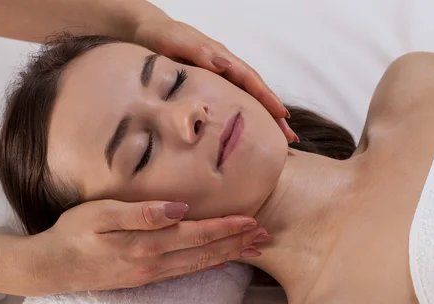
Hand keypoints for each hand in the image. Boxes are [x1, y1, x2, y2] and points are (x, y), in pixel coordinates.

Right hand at [25, 199, 269, 294]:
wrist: (52, 267)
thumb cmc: (73, 234)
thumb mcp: (101, 214)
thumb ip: (141, 213)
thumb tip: (179, 208)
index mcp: (148, 244)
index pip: (198, 234)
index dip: (227, 228)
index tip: (253, 221)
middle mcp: (155, 263)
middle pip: (206, 252)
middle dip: (238, 244)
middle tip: (267, 236)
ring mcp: (151, 274)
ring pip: (199, 264)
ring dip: (228, 256)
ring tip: (253, 250)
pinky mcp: (145, 278)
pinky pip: (185, 272)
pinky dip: (207, 265)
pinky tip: (218, 262)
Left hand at [132, 17, 298, 142]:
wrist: (144, 32)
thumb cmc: (159, 36)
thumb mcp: (176, 41)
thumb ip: (199, 52)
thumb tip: (224, 65)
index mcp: (219, 58)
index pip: (250, 80)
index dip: (267, 98)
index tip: (282, 116)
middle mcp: (223, 68)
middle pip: (254, 93)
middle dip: (273, 116)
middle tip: (289, 139)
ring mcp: (217, 78)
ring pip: (245, 101)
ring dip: (262, 120)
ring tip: (276, 141)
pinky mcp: (208, 87)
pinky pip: (231, 103)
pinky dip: (242, 118)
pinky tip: (246, 134)